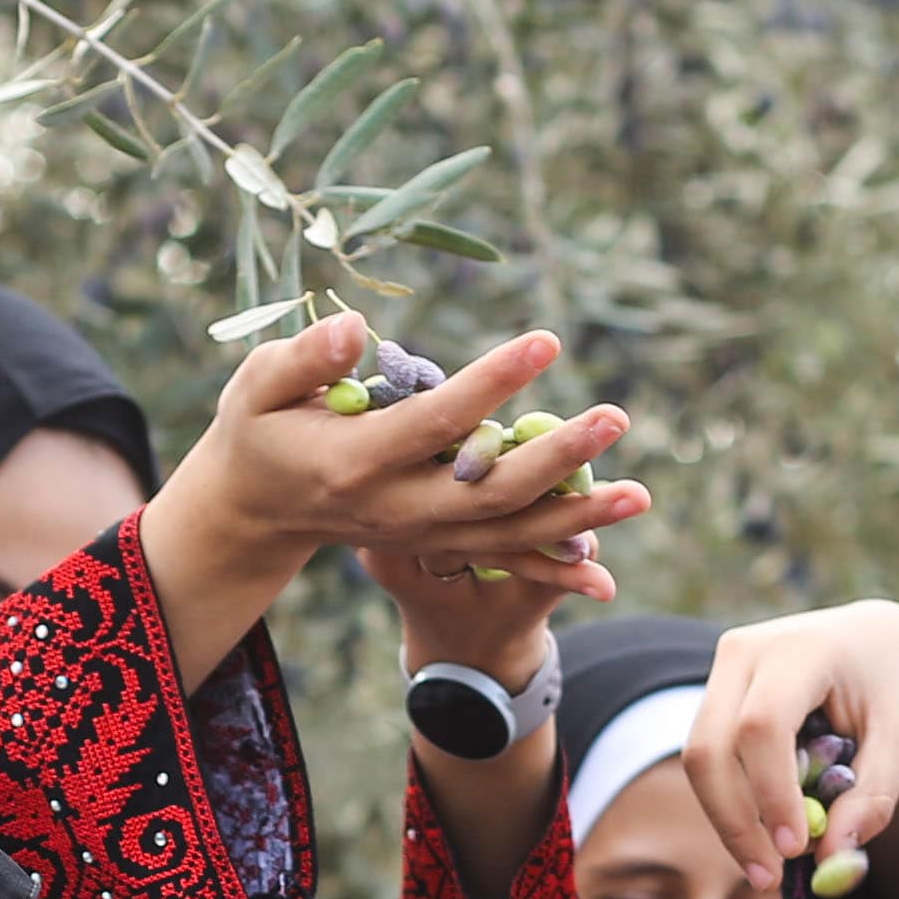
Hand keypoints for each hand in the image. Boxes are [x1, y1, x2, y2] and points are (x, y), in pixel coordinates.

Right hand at [139, 312, 651, 674]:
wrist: (257, 507)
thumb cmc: (260, 427)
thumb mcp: (257, 384)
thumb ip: (305, 358)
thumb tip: (358, 324)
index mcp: (357, 463)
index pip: (438, 421)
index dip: (495, 382)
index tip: (548, 341)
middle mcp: (398, 510)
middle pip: (490, 490)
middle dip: (557, 458)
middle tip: (616, 416)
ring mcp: (421, 536)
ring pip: (509, 533)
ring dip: (577, 518)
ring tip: (641, 494)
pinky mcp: (437, 546)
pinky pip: (502, 563)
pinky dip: (554, 571)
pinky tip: (608, 574)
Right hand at [650, 599, 898, 897]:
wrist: (885, 641)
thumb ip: (873, 796)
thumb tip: (832, 858)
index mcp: (801, 647)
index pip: (764, 726)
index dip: (772, 794)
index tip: (797, 850)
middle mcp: (746, 652)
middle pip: (711, 747)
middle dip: (734, 821)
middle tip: (770, 879)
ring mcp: (725, 673)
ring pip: (701, 760)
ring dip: (731, 820)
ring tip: (773, 868)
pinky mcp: (719, 697)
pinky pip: (712, 760)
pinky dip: (736, 804)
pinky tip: (771, 835)